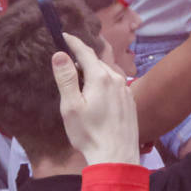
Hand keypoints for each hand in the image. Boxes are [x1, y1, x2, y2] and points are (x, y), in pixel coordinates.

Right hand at [53, 33, 139, 165]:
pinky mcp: (130, 101)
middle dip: (83, 58)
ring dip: (94, 71)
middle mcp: (116, 78)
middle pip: (97, 62)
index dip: (74, 42)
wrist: (116, 156)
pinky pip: (115, 84)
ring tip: (80, 78)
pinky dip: (104, 82)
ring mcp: (126, 89)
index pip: (86, 52)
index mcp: (100, 77)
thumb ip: (66, 78)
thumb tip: (60, 54)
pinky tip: (97, 94)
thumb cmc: (89, 133)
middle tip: (68, 59)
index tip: (63, 34)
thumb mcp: (71, 106)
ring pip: (107, 73)